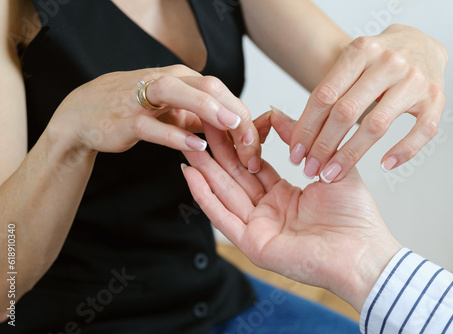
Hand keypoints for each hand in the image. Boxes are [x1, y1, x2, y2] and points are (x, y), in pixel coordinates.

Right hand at [48, 65, 260, 171]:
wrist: (85, 114)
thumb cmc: (134, 109)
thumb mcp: (174, 110)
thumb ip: (202, 117)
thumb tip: (238, 129)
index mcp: (181, 78)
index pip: (220, 90)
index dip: (243, 113)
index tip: (256, 140)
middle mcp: (165, 81)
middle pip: (208, 87)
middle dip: (235, 112)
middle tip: (253, 140)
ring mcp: (143, 99)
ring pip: (179, 93)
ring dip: (208, 108)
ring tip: (232, 126)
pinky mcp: (126, 120)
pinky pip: (153, 126)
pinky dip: (176, 135)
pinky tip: (197, 145)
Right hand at [182, 111, 401, 311]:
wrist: (363, 253)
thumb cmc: (355, 217)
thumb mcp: (329, 165)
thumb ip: (301, 139)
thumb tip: (277, 113)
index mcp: (286, 196)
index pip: (254, 166)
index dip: (239, 145)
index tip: (226, 124)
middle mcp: (268, 211)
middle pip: (234, 177)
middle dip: (216, 152)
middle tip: (198, 127)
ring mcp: (258, 228)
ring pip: (224, 194)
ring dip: (204, 170)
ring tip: (187, 145)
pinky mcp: (252, 244)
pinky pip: (224, 217)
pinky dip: (205, 196)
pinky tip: (191, 175)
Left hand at [290, 24, 447, 181]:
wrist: (421, 41)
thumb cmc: (378, 59)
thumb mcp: (350, 62)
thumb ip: (326, 91)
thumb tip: (287, 128)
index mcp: (361, 51)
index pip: (325, 95)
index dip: (306, 127)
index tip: (294, 152)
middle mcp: (389, 63)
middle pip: (346, 112)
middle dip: (323, 146)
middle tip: (309, 169)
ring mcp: (415, 81)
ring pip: (377, 124)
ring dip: (350, 155)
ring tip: (332, 173)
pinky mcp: (436, 99)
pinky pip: (421, 132)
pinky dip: (403, 151)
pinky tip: (384, 165)